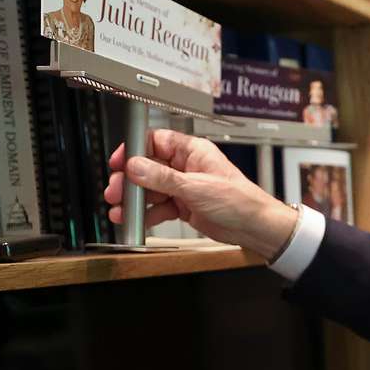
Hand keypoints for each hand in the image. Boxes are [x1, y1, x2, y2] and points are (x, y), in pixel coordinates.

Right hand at [104, 129, 298, 260]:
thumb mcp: (196, 187)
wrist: (254, 227)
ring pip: (152, 189)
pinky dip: (148, 213)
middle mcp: (186, 166)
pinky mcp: (184, 205)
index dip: (134, 150)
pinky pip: (160, 206)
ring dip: (136, 199)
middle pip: (148, 167)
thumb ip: (163, 178)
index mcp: (192, 151)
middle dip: (130, 180)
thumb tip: (135, 166)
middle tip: (115, 190)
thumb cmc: (239, 200)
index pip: (156, 142)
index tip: (118, 162)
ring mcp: (184, 186)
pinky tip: (137, 219)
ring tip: (121, 208)